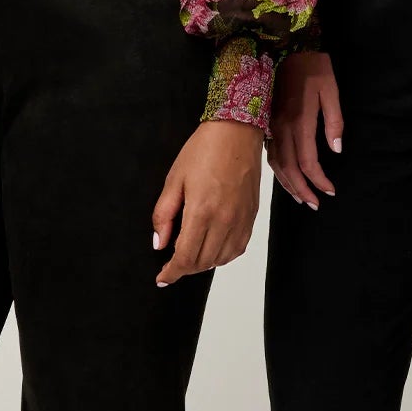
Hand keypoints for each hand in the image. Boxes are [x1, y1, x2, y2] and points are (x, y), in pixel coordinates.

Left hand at [152, 119, 263, 284]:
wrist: (236, 132)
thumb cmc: (203, 150)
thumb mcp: (174, 180)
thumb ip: (164, 215)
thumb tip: (160, 243)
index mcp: (201, 210)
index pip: (185, 256)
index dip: (171, 273)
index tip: (162, 278)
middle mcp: (224, 220)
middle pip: (203, 262)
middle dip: (185, 269)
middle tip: (172, 264)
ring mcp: (241, 219)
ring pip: (222, 259)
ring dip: (204, 264)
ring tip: (191, 256)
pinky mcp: (251, 216)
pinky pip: (238, 248)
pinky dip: (224, 256)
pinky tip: (213, 249)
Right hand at [266, 52, 342, 207]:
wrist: (285, 45)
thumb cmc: (314, 66)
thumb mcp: (331, 90)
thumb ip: (334, 121)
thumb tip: (335, 150)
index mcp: (300, 121)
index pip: (308, 161)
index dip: (319, 180)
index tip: (330, 191)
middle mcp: (281, 128)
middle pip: (289, 168)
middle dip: (302, 190)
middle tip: (314, 205)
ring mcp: (271, 125)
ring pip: (276, 163)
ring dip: (288, 183)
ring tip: (301, 198)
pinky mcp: (267, 122)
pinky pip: (270, 153)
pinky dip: (278, 170)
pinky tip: (285, 176)